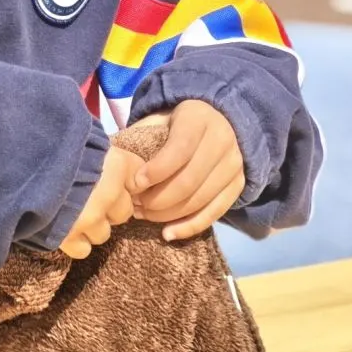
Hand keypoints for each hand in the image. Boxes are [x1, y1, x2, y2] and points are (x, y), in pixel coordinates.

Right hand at [59, 148, 140, 259]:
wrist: (16, 161)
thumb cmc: (53, 146)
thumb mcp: (85, 141)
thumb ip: (108, 157)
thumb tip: (127, 173)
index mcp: (115, 165)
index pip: (137, 182)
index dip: (122, 183)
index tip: (109, 181)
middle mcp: (108, 194)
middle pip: (122, 213)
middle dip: (108, 208)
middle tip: (88, 198)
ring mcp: (89, 218)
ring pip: (103, 234)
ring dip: (91, 226)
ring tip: (72, 212)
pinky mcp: (68, 237)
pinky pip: (83, 250)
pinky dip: (75, 241)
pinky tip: (64, 227)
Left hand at [132, 100, 244, 241]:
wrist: (216, 121)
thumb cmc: (176, 124)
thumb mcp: (158, 120)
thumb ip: (139, 136)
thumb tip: (114, 161)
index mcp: (198, 118)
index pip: (179, 150)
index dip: (156, 171)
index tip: (135, 184)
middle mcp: (222, 140)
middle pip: (189, 181)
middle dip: (157, 199)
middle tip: (135, 205)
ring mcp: (234, 164)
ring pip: (200, 200)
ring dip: (167, 215)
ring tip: (144, 214)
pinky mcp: (238, 185)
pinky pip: (214, 213)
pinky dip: (189, 227)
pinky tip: (167, 233)